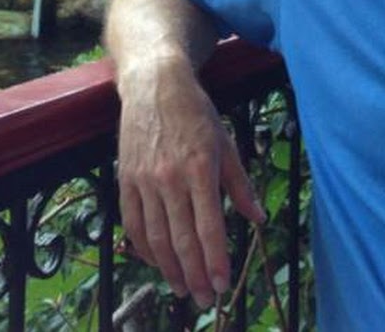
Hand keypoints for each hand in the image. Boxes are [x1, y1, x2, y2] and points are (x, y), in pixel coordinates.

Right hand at [116, 57, 265, 306]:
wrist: (155, 85)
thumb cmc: (196, 112)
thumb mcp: (226, 142)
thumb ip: (240, 185)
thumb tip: (258, 219)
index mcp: (201, 168)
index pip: (209, 227)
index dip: (216, 261)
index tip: (223, 285)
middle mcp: (171, 178)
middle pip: (182, 240)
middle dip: (195, 275)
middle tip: (205, 299)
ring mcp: (144, 181)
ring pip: (156, 238)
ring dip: (169, 269)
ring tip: (183, 288)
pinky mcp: (125, 180)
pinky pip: (133, 224)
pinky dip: (144, 249)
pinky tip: (157, 262)